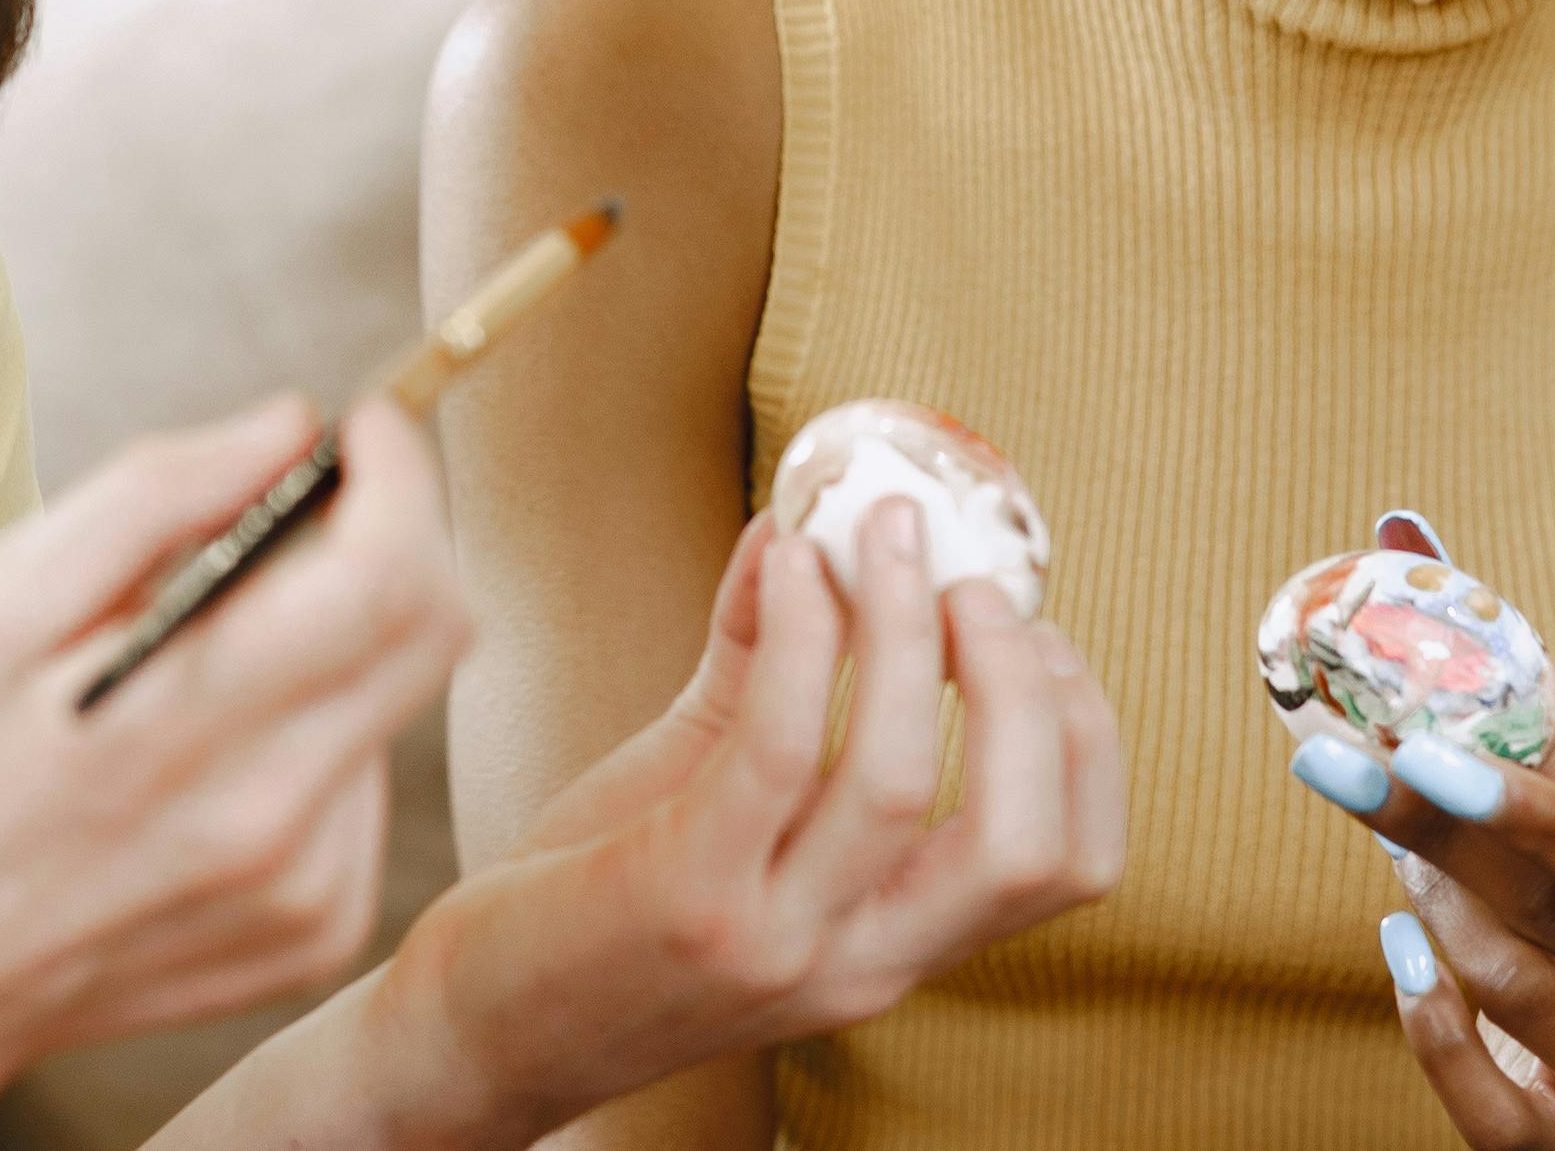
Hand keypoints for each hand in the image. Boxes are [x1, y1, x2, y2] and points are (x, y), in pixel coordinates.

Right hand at [0, 395, 468, 1132]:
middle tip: (304, 511)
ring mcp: (302, 898)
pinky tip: (210, 755)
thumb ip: (149, 499)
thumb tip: (289, 423)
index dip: (397, 477)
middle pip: (431, 636)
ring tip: (203, 667)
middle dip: (391, 537)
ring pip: (395, 705)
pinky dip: (314, 737)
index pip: (384, 580)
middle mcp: (269, 829)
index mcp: (184, 733)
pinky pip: (367, 789)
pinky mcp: (313, 937)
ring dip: (334, 647)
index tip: (363, 427)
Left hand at [395, 499, 1125, 1131]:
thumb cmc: (600, 906)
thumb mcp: (719, 797)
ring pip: (904, 781)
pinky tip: (785, 562)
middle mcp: (857, 963)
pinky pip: (780, 749)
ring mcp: (775, 937)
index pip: (1069, 866)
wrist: (471, 1027)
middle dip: (1028, 689)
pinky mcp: (686, 894)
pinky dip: (804, 638)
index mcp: (894, 944)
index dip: (1083, 735)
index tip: (1042, 632)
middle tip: (974, 582)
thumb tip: (805, 527)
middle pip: (1027, 841)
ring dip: (908, 631)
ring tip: (884, 535)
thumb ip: (772, 674)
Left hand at [1291, 516, 1554, 1146]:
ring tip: (1404, 861)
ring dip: (1433, 910)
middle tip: (1327, 758)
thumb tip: (1402, 525)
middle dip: (1426, 825)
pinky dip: (1425, 1015)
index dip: (1529, 805)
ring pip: (1511, 992)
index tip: (1418, 743)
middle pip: (1552, 914)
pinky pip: (1479, 1094)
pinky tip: (1399, 949)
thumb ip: (1519, 699)